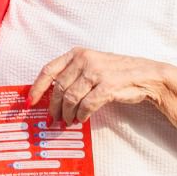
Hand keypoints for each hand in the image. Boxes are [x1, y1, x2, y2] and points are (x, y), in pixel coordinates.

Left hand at [29, 47, 168, 123]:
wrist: (146, 75)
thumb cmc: (117, 73)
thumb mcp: (92, 66)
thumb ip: (73, 75)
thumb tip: (53, 96)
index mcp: (77, 54)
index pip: (48, 70)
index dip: (37, 88)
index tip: (30, 102)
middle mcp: (84, 60)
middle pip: (58, 88)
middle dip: (54, 107)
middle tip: (53, 120)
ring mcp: (96, 72)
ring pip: (71, 98)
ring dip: (67, 114)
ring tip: (68, 121)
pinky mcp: (107, 85)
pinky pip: (86, 105)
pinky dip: (81, 115)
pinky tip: (81, 119)